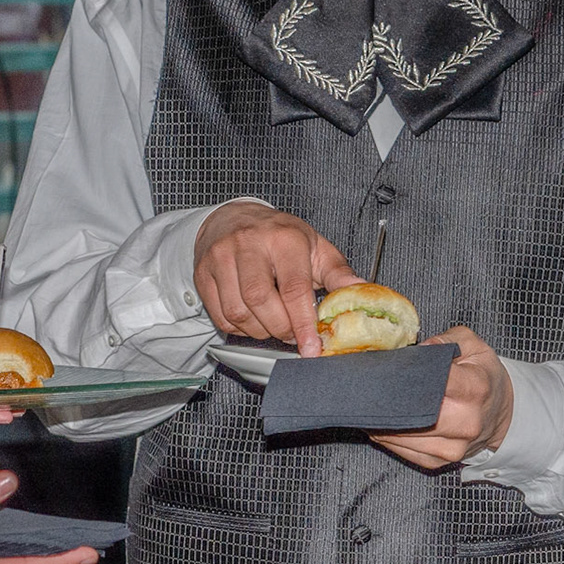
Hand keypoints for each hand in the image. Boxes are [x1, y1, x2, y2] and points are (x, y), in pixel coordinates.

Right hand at [194, 201, 359, 356]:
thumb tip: (361, 291)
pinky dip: (239, 329)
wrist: (233, 218)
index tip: (311, 346)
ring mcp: (221, 257)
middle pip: (261, 301)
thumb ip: (338, 272)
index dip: (303, 322)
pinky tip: (253, 320)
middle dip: (280, 329)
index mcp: (284, 237)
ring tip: (273, 325)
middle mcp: (249, 243)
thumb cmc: (279, 235)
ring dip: (259, 331)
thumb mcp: (314, 246)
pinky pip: (220, 315)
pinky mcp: (202, 272)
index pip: (293, 287)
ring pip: (238, 312)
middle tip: (294, 335)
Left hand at [373, 327, 511, 468]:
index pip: (436, 381)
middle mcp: (466, 421)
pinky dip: (388, 437)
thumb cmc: (483, 377)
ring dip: (382, 422)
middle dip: (388, 401)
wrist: (500, 413)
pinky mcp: (439, 461)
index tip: (388, 370)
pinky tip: (382, 423)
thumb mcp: (473, 346)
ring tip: (372, 404)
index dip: (407, 375)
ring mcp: (453, 446)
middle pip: (413, 413)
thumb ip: (444, 340)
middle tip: (369, 388)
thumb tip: (417, 350)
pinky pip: (403, 452)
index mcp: (475, 387)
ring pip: (403, 436)